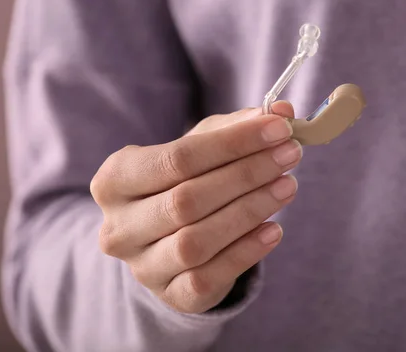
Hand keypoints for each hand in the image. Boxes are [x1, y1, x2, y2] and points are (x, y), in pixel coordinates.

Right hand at [90, 102, 301, 313]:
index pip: (177, 158)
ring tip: (287, 187)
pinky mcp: (170, 294)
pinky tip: (274, 229)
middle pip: (187, 200)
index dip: (233, 143)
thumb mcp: (202, 149)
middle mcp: (119, 226)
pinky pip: (208, 277)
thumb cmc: (184, 183)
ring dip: (249, 211)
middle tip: (290, 155)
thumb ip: (236, 129)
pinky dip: (245, 252)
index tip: (278, 128)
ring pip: (196, 241)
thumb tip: (282, 112)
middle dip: (246, 174)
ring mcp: (141, 266)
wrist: (167, 241)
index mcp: (115, 179)